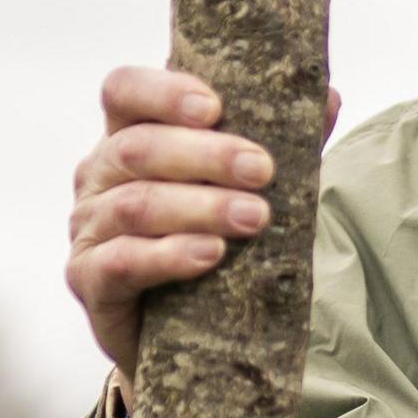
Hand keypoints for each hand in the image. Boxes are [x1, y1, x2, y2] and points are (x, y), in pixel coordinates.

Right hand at [66, 66, 341, 384]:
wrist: (182, 327)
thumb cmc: (212, 234)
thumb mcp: (244, 185)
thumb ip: (282, 142)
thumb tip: (329, 99)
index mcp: (130, 134)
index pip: (125, 91)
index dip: (163, 92)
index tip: (214, 107)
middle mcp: (99, 174)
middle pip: (138, 148)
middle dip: (205, 156)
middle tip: (262, 170)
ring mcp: (88, 227)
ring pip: (135, 205)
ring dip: (199, 207)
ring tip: (254, 217)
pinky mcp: (88, 279)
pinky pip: (122, 261)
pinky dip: (168, 256)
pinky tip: (209, 255)